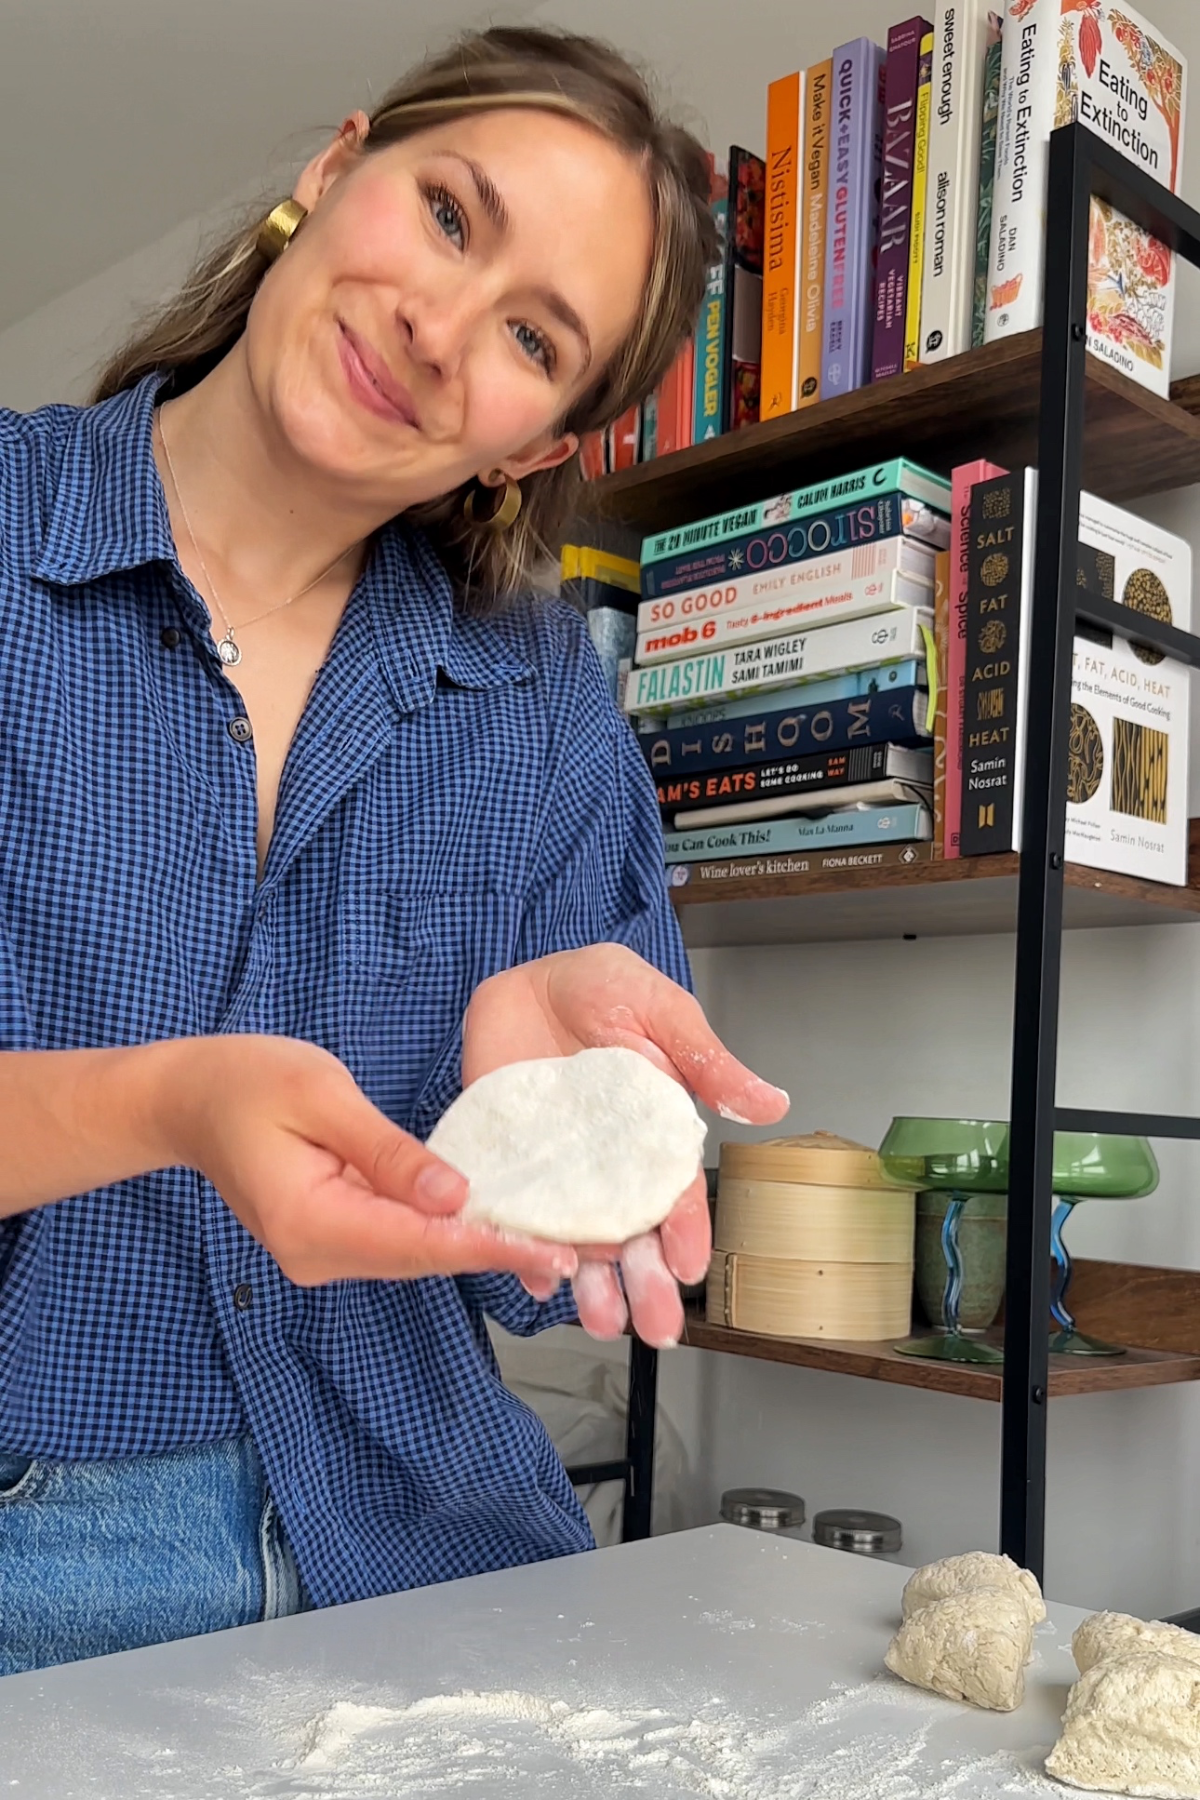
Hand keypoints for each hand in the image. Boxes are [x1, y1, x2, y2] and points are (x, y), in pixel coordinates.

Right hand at [157, 1035, 578, 1289]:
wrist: (188, 1098)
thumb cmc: (248, 1081)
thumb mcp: (322, 1096)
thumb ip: (388, 1151)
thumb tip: (454, 1196)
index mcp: (309, 1221)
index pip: (416, 1243)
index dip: (486, 1246)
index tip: (549, 1250)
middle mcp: (316, 1253)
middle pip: (421, 1259)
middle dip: (496, 1254)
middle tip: (574, 1254)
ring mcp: (322, 1251)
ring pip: (414, 1256)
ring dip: (478, 1249)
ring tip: (551, 1247)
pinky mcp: (332, 1237)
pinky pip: (399, 1241)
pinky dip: (448, 1235)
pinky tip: (497, 1226)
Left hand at [463, 944, 788, 1345]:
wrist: (530, 974)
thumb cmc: (605, 988)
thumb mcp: (664, 1015)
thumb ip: (708, 1063)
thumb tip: (771, 1104)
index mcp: (653, 1134)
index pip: (674, 1195)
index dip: (685, 1233)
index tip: (690, 1269)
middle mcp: (607, 1164)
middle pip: (631, 1235)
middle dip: (645, 1283)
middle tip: (654, 1326)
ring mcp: (557, 1167)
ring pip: (575, 1239)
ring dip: (588, 1283)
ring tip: (599, 1320)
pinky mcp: (508, 1159)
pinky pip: (513, 1211)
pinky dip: (517, 1244)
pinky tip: (530, 1273)